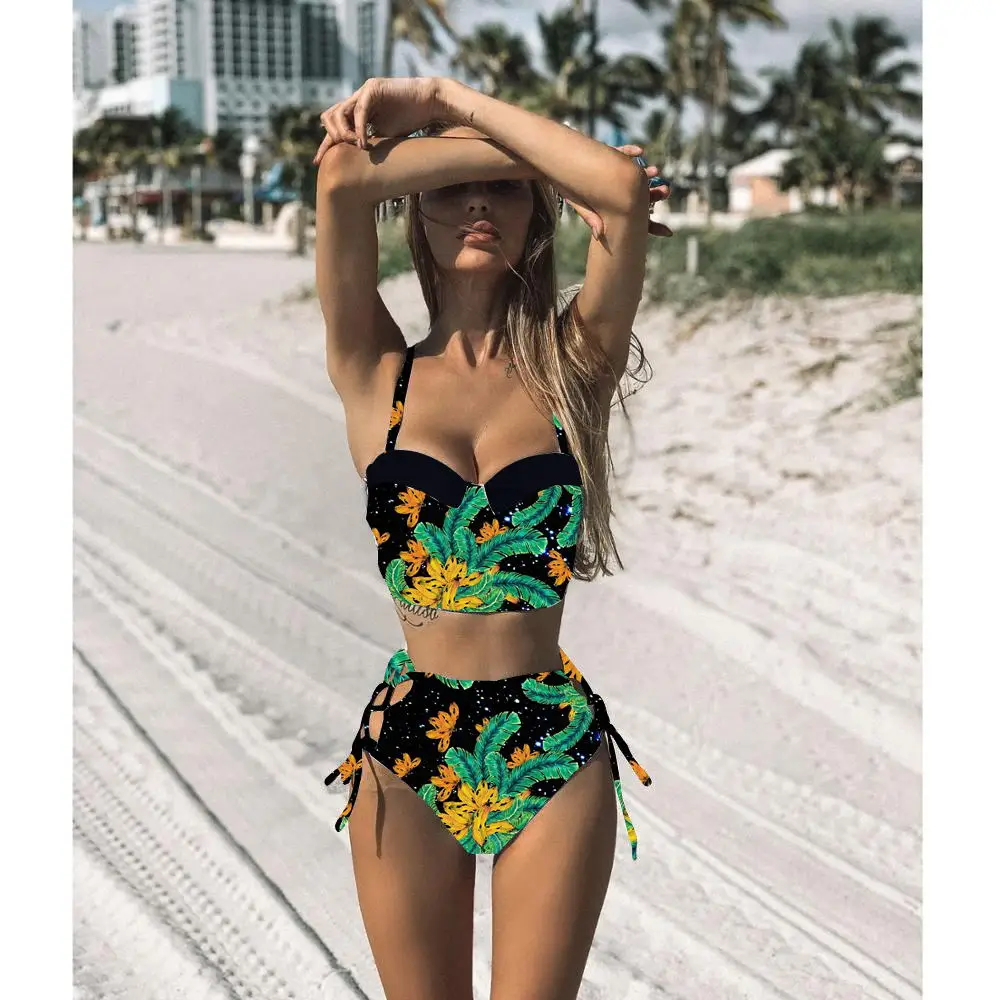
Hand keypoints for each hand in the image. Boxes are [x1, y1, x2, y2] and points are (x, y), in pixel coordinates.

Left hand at [313, 77, 448, 164]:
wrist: (429, 104)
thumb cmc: (411, 121)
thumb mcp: (384, 138)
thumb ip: (368, 144)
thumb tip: (355, 165)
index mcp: (357, 112)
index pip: (334, 127)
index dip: (325, 144)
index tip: (318, 163)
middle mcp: (356, 100)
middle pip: (329, 117)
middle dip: (332, 138)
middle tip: (344, 151)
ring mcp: (363, 92)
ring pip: (338, 112)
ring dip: (343, 132)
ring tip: (357, 146)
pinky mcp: (373, 88)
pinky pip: (359, 110)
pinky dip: (358, 128)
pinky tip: (362, 142)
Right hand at [561, 145, 672, 238]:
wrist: (553, 164)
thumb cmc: (567, 187)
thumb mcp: (579, 204)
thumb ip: (591, 217)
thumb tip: (599, 235)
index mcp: (613, 204)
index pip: (635, 217)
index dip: (651, 226)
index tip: (668, 232)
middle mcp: (616, 188)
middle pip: (640, 195)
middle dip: (654, 194)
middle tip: (665, 192)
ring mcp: (614, 171)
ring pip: (636, 174)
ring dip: (646, 173)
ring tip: (655, 171)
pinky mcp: (609, 155)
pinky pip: (623, 153)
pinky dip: (630, 151)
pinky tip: (639, 152)